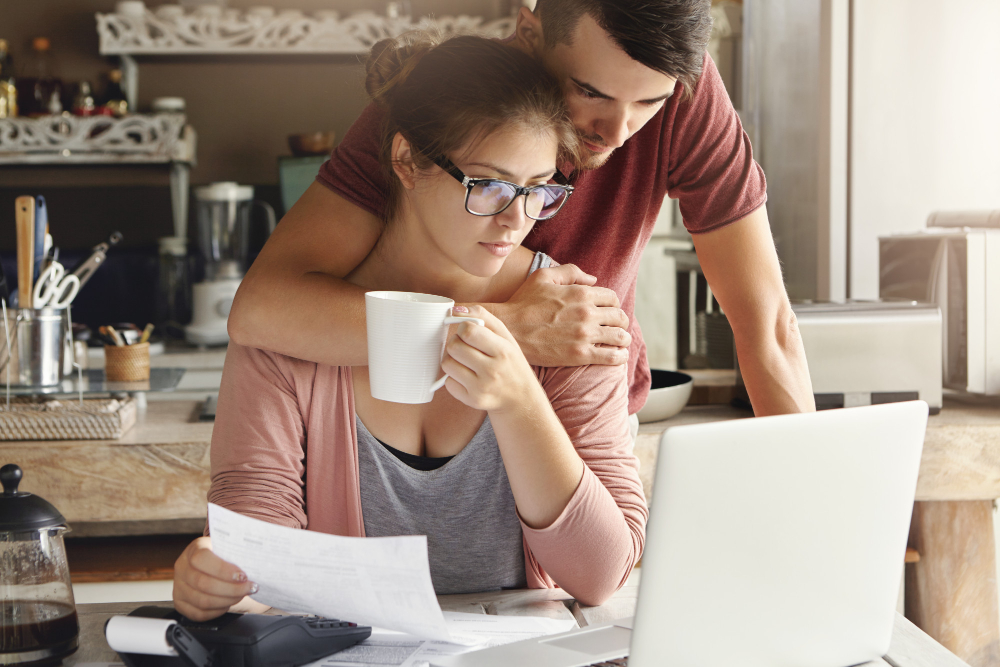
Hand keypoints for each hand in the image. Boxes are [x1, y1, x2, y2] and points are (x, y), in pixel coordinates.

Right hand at [173, 536, 257, 620]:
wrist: (214, 568)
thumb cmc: (225, 557)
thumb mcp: (229, 548)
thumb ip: (238, 552)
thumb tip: (259, 561)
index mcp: (194, 549)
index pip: (201, 559)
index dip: (223, 569)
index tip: (242, 575)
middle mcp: (182, 567)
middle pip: (203, 583)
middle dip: (231, 589)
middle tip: (249, 588)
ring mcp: (179, 587)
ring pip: (202, 600)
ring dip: (227, 600)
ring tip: (242, 595)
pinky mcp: (181, 604)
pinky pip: (199, 613)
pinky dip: (218, 610)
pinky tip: (229, 602)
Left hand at [441, 306, 544, 413]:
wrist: (521, 398)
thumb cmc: (511, 362)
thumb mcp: (505, 337)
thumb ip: (483, 317)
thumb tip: (455, 309)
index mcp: (503, 351)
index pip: (468, 331)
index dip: (463, 328)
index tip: (469, 332)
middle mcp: (492, 371)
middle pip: (453, 346)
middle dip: (456, 342)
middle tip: (465, 346)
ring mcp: (481, 388)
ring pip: (447, 364)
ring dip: (452, 359)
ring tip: (464, 360)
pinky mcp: (472, 400)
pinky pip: (448, 382)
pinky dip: (454, 377)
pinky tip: (466, 377)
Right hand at [492, 264, 629, 366]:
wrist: (508, 329)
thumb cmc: (523, 302)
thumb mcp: (544, 277)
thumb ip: (571, 272)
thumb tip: (593, 280)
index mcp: (581, 293)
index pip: (612, 298)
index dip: (612, 305)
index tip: (607, 312)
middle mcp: (586, 313)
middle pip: (620, 317)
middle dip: (620, 322)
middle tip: (615, 328)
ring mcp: (584, 335)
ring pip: (620, 337)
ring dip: (622, 339)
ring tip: (619, 342)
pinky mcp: (580, 355)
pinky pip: (612, 357)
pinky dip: (619, 356)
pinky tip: (618, 356)